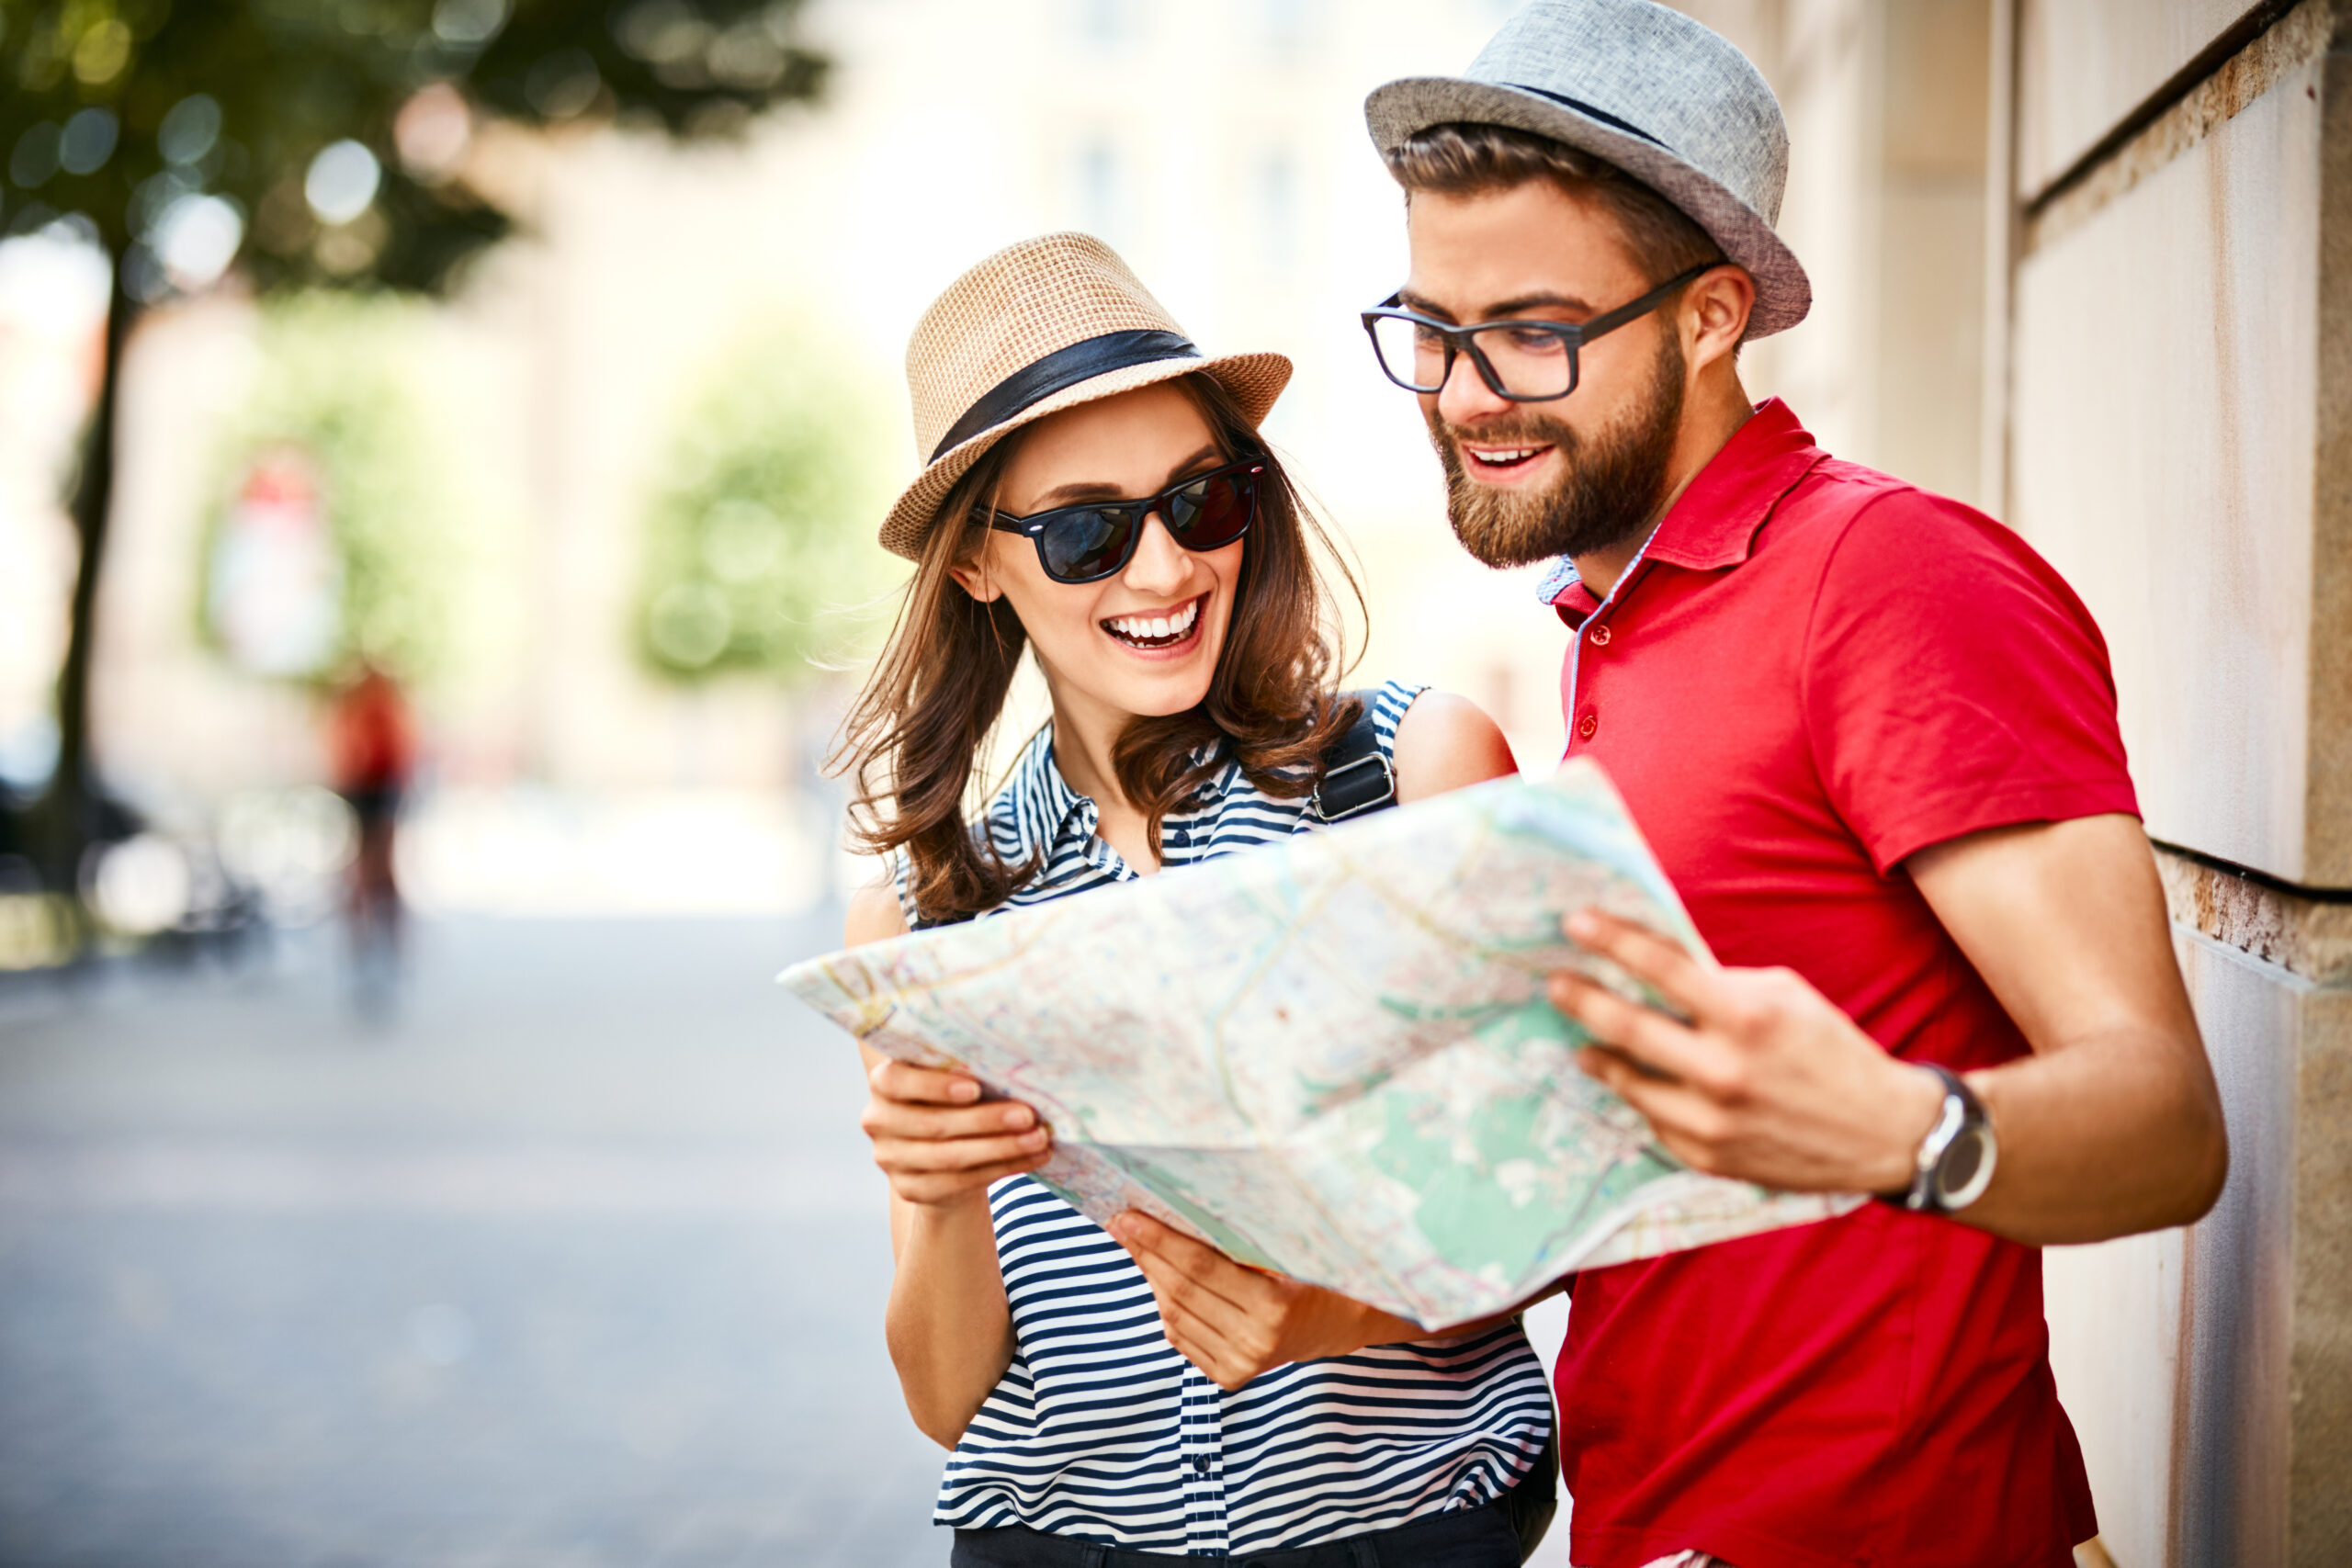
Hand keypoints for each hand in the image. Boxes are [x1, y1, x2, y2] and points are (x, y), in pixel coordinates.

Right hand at [858, 1052, 1051, 1206]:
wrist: (943, 1152)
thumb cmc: (955, 1098)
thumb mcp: (952, 1077)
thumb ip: (964, 1066)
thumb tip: (1015, 1059)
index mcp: (883, 1083)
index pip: (895, 1082)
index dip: (934, 1086)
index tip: (975, 1087)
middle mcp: (878, 1121)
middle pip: (933, 1124)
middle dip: (986, 1120)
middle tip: (1028, 1115)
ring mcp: (891, 1160)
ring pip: (951, 1157)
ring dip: (1002, 1147)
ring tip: (1039, 1138)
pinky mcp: (911, 1189)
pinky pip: (961, 1182)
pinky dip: (1003, 1168)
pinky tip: (1032, 1157)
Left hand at [1107, 1212, 1423, 1389]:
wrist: (1346, 1321)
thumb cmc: (1321, 1269)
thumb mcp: (1293, 1245)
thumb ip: (1243, 1234)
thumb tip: (1182, 1205)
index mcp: (1276, 1305)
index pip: (1200, 1268)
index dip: (1159, 1240)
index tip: (1128, 1215)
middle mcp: (1256, 1341)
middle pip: (1181, 1291)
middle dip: (1146, 1253)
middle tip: (1120, 1223)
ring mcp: (1241, 1365)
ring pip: (1175, 1314)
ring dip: (1151, 1277)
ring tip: (1136, 1244)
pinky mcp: (1230, 1377)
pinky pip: (1182, 1336)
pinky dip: (1166, 1305)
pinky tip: (1160, 1278)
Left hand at [1549, 909, 1942, 1193]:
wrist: (1882, 1132)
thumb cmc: (1829, 1049)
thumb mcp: (1782, 995)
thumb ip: (1718, 983)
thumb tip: (1651, 961)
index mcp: (1746, 1017)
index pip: (1661, 968)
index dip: (1611, 940)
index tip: (1574, 922)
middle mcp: (1723, 1072)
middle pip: (1626, 1028)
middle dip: (1581, 999)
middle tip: (1554, 983)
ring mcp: (1711, 1121)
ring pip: (1628, 1080)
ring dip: (1598, 1055)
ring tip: (1582, 1040)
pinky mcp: (1705, 1157)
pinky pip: (1655, 1118)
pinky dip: (1643, 1096)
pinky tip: (1636, 1081)